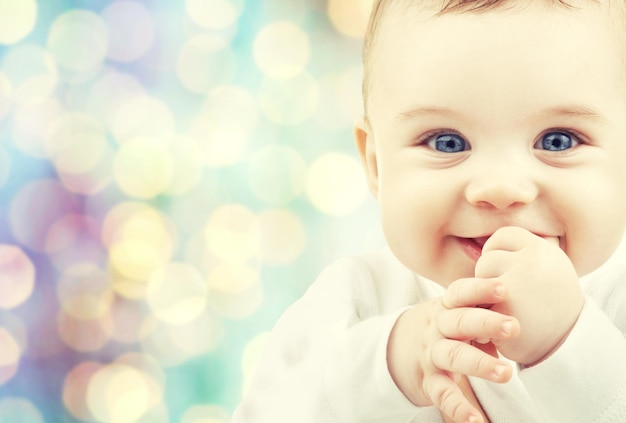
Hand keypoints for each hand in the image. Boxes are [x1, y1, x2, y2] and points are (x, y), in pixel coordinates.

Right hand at [387, 278, 519, 422]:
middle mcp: (437, 328)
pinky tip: (476, 420)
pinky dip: (458, 407)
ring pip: (453, 356)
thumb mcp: (454, 312)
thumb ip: (481, 310)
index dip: (480, 289)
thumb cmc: (441, 326)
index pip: (460, 293)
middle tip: (513, 327)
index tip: (503, 289)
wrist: (395, 347)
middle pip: (459, 322)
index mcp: (446, 308)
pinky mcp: (429, 381)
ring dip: (479, 363)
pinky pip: (443, 394)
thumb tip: (522, 312)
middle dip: (486, 323)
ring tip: (505, 373)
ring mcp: (431, 355)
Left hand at [475, 226, 583, 364]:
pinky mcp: (503, 308)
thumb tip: (481, 241)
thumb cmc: (552, 306)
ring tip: (509, 310)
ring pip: (479, 282)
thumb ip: (520, 253)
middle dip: (491, 278)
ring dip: (485, 297)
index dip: (498, 252)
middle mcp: (531, 262)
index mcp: (543, 249)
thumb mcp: (548, 268)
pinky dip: (484, 317)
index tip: (506, 270)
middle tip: (512, 297)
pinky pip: (477, 305)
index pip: (502, 236)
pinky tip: (502, 326)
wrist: (569, 346)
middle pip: (488, 259)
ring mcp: (516, 284)